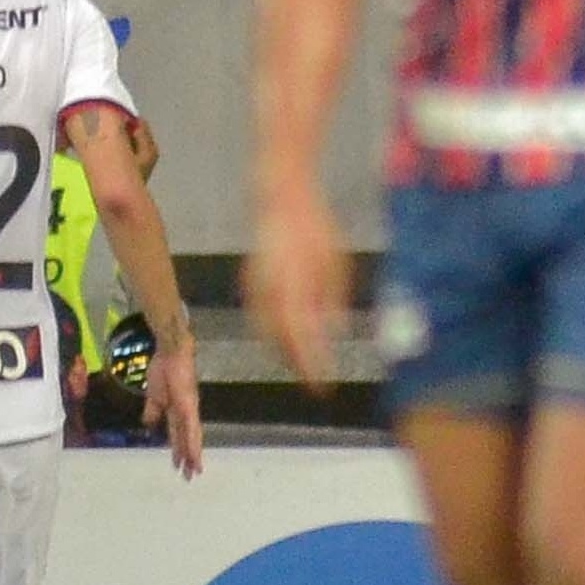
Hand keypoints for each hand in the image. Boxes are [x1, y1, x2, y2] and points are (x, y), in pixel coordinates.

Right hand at [142, 328, 205, 476]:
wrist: (171, 352)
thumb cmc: (163, 369)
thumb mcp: (154, 395)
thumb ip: (153, 410)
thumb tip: (148, 424)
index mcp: (179, 411)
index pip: (180, 435)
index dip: (180, 450)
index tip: (179, 466)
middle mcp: (188, 413)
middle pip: (189, 440)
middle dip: (189, 458)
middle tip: (190, 476)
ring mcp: (189, 409)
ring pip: (192, 437)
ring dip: (193, 455)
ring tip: (193, 470)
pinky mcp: (188, 405)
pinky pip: (189, 427)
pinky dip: (191, 442)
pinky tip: (192, 453)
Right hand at [243, 177, 349, 393]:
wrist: (280, 198)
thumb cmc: (314, 229)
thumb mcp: (336, 264)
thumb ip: (332, 302)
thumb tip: (334, 333)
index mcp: (293, 286)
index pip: (301, 337)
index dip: (311, 365)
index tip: (323, 386)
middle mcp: (269, 291)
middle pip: (279, 341)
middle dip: (296, 364)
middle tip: (315, 381)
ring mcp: (254, 287)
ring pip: (265, 332)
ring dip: (283, 352)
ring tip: (303, 365)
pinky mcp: (248, 283)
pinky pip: (258, 318)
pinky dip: (271, 335)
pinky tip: (286, 340)